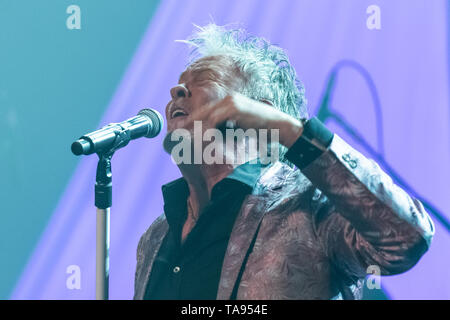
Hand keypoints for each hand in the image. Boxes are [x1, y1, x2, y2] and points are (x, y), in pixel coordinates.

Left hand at [180, 92, 303, 147]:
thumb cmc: (262, 131)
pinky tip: (200, 139)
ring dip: (196, 130)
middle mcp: (228, 99)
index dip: (193, 122)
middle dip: (189, 125)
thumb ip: (227, 128)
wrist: (280, 126)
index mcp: (229, 102)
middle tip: (177, 136)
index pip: (206, 112)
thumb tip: (211, 137)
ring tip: (186, 141)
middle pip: (202, 113)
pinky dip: (206, 130)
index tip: (182, 131)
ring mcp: (231, 102)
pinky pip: (214, 120)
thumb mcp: (241, 128)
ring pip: (206, 117)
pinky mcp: (234, 108)